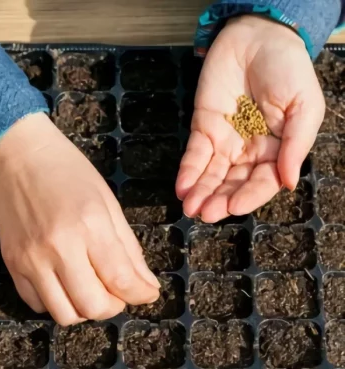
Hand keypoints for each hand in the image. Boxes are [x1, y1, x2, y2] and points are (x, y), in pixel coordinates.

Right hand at [0, 113, 159, 325]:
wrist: (19, 157)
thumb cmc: (67, 172)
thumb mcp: (108, 202)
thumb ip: (128, 248)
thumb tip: (145, 286)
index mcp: (89, 226)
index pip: (121, 281)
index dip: (140, 295)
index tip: (146, 293)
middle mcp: (58, 248)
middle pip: (92, 307)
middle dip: (113, 307)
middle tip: (116, 293)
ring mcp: (31, 260)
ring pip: (64, 314)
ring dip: (83, 310)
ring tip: (88, 289)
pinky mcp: (11, 265)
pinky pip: (36, 305)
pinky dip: (56, 303)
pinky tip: (63, 284)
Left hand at [176, 15, 324, 221]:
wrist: (258, 37)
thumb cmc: (288, 69)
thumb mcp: (304, 106)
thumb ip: (296, 145)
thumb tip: (288, 182)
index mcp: (278, 150)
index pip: (263, 181)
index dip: (249, 196)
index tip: (234, 207)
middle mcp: (250, 151)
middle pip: (233, 183)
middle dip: (219, 200)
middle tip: (206, 213)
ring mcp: (225, 141)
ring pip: (212, 174)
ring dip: (201, 192)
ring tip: (191, 207)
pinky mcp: (203, 128)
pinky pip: (194, 155)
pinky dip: (187, 172)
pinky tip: (182, 187)